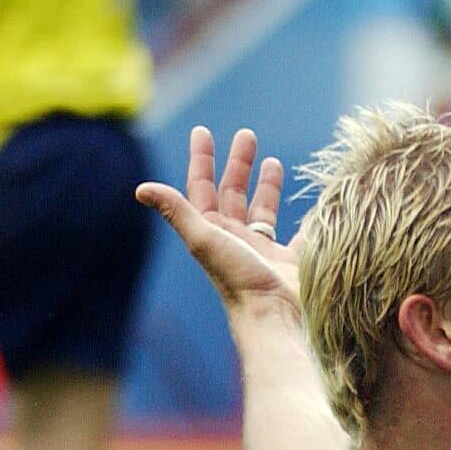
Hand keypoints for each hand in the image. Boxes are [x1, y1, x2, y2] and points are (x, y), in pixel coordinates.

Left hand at [137, 125, 305, 322]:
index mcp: (212, 232)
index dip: (201, 160)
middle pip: (233, 193)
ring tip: (271, 160)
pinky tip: (310, 200)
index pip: (202, 188)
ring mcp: (263, 250)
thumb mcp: (204, 239)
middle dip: (237, 164)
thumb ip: (176, 211)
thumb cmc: (239, 279)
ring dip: (265, 185)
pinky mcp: (290, 261)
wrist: (275, 317)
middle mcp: (235, 239)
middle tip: (247, 135)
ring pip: (262, 209)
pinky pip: (297, 231)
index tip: (203, 132)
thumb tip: (141, 188)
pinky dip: (302, 215)